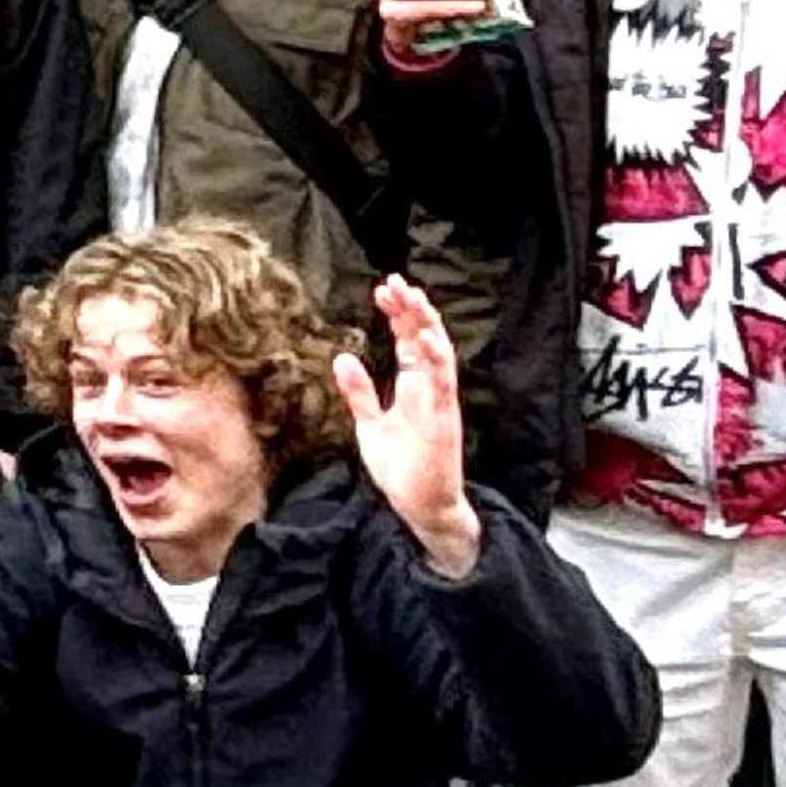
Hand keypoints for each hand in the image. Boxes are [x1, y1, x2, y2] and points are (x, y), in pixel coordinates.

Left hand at [331, 279, 481, 576]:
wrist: (419, 505)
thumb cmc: (401, 466)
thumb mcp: (369, 424)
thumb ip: (358, 392)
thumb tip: (342, 357)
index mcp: (413, 387)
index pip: (407, 340)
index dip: (398, 314)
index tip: (383, 289)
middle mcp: (429, 389)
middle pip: (423, 338)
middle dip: (412, 309)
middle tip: (394, 281)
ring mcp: (438, 403)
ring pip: (438, 354)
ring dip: (426, 325)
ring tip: (413, 297)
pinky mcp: (442, 420)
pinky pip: (441, 385)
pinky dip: (434, 360)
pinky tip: (423, 338)